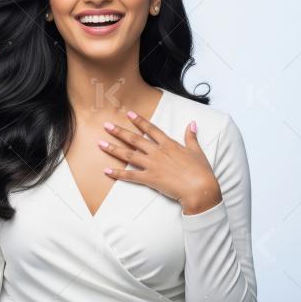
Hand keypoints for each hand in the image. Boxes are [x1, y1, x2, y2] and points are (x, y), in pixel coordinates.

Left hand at [98, 111, 221, 214]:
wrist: (199, 188)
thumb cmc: (201, 171)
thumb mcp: (197, 151)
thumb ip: (191, 137)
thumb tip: (191, 124)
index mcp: (169, 144)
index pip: (151, 129)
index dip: (139, 121)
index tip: (128, 113)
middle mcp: (157, 152)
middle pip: (135, 139)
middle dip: (119, 131)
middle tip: (106, 125)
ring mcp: (152, 165)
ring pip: (128, 155)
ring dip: (113, 149)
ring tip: (100, 143)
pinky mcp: (150, 179)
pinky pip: (130, 176)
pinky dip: (117, 173)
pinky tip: (106, 170)